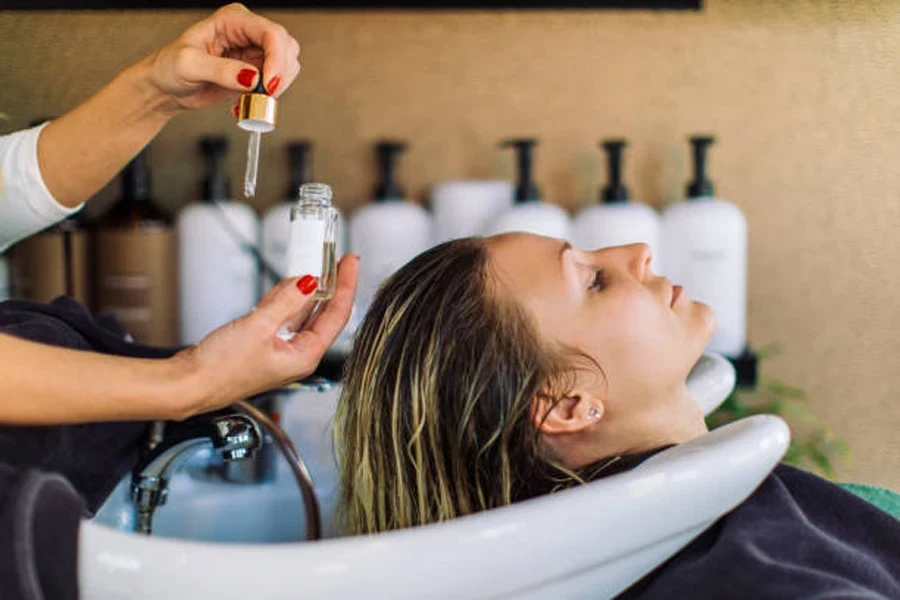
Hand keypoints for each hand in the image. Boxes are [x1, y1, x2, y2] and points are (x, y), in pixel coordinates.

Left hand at [142, 3, 300, 113]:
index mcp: (233, 20)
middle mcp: (248, 33)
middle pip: (286, 48)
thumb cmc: (170, 67)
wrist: (167, 87)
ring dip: (276, 87)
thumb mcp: (189, 65)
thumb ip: (221, 70)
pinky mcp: (256, 72)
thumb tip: (252, 78)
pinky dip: (268, 98)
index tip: (269, 85)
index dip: (277, 59)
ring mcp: (254, 53)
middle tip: (264, 96)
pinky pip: (276, 84)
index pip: (271, 33)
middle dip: (280, 75)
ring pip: (287, 66)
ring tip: (251, 100)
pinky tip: (247, 103)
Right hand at [175, 254, 358, 416]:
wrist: (189, 384)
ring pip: (301, 312)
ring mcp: (281, 348)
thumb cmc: (219, 371)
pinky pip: (282, 316)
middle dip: (329, 285)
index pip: (337, 315)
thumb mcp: (257, 328)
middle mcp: (297, 354)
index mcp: (304, 356)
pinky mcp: (264, 343)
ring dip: (305, 289)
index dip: (346, 285)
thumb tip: (308, 282)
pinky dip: (284, 299)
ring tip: (311, 265)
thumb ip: (284, 302)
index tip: (350, 262)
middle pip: (323, 313)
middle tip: (335, 259)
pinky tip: (286, 285)